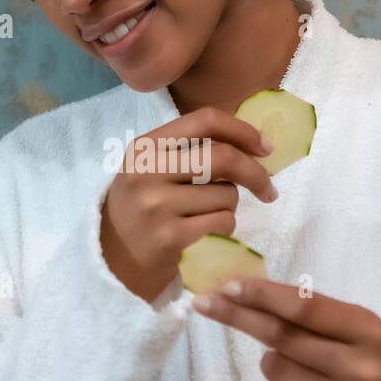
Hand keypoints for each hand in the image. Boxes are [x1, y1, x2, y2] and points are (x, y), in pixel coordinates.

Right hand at [100, 106, 277, 302]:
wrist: (112, 260)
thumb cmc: (142, 209)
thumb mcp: (152, 169)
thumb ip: (191, 150)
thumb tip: (256, 144)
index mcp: (145, 147)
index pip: (204, 121)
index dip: (242, 131)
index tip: (265, 147)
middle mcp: (147, 171)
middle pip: (222, 157)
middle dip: (255, 173)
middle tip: (268, 189)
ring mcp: (157, 205)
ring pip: (227, 195)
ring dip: (230, 206)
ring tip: (206, 215)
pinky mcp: (170, 237)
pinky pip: (223, 223)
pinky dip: (224, 227)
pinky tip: (205, 232)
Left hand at [192, 278, 380, 380]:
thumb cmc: (355, 352)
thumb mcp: (344, 324)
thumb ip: (302, 309)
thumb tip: (237, 290)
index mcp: (369, 330)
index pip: (305, 308)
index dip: (263, 295)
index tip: (228, 285)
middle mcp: (362, 369)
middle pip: (282, 337)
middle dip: (239, 316)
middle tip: (205, 302)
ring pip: (275, 369)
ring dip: (271, 359)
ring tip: (296, 362)